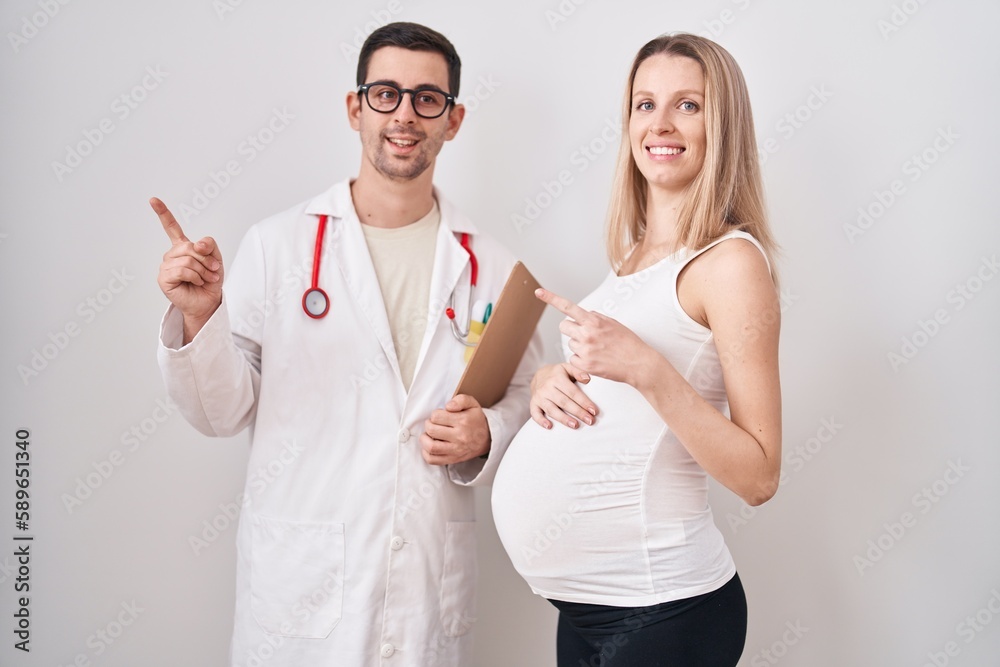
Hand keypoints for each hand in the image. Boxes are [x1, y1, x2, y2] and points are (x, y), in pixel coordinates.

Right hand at [152, 197, 223, 336]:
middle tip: (213, 270)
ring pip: (187, 259)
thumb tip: (196, 244)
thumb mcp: (216, 259)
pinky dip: (195, 276)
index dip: (162, 213)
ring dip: (203, 270)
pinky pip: (182, 270)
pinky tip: (196, 282)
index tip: (153, 199)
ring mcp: (166, 266)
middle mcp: (172, 255)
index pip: (171, 227)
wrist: (208, 302)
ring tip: (206, 278)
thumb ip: (209, 246)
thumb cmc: (210, 281)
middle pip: (190, 246)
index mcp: (182, 247)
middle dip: (206, 259)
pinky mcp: (163, 278)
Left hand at [421, 394, 490, 464]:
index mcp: (463, 421)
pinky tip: (429, 445)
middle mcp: (459, 437)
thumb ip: (460, 400)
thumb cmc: (476, 420)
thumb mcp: (473, 404)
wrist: (488, 439)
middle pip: (432, 430)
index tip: (439, 415)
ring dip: (424, 439)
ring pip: (431, 447)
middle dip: (428, 425)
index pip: (437, 416)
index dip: (435, 414)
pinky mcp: (453, 459)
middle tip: (433, 424)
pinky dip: (426, 453)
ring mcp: (455, 450)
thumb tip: (448, 406)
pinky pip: (433, 460)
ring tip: (428, 434)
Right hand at [529, 363, 597, 429]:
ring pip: (552, 409)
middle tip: (590, 420)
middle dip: (578, 412)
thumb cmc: (557, 374)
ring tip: (575, 425)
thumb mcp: (567, 368)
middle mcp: (547, 388)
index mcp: (557, 378)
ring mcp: (539, 397)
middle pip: (564, 402)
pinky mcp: (533, 404)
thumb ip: (578, 371)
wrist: (538, 375)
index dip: (584, 402)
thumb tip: (587, 379)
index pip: (573, 392)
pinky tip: (549, 427)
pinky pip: (535, 413)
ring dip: (563, 418)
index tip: (594, 410)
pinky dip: (541, 420)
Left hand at [536, 288, 652, 386]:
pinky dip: (581, 360)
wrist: (638, 363)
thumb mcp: (613, 323)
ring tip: (597, 349)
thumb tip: (583, 315)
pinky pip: (572, 359)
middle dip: (571, 329)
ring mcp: (584, 350)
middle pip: (563, 326)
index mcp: (593, 321)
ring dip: (579, 346)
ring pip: (570, 344)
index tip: (538, 292)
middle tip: (584, 335)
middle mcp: (586, 334)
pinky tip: (595, 359)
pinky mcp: (584, 365)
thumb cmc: (628, 342)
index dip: (551, 298)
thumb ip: (595, 318)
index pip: (567, 306)